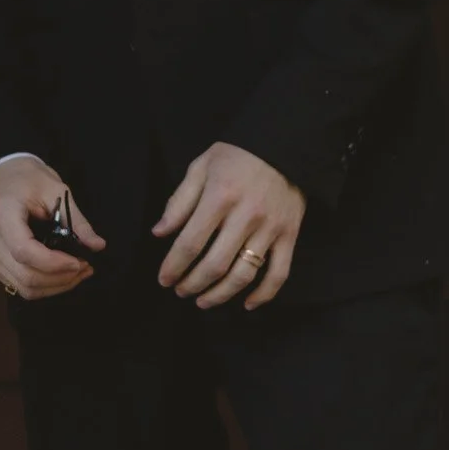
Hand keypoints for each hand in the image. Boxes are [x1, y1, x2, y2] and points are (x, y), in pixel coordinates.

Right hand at [0, 156, 104, 300]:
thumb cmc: (27, 179)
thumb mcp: (55, 189)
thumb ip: (77, 220)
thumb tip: (98, 246)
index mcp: (1, 214)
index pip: (24, 251)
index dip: (54, 264)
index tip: (80, 261)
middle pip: (25, 276)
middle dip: (61, 279)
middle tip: (85, 268)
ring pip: (23, 287)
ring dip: (55, 286)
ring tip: (77, 273)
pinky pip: (18, 285)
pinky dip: (43, 286)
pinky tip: (60, 274)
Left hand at [154, 142, 305, 309]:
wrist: (283, 145)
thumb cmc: (236, 155)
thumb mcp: (201, 167)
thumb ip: (179, 201)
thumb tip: (159, 233)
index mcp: (219, 197)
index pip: (190, 242)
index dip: (174, 266)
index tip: (163, 279)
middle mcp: (245, 216)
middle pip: (215, 265)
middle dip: (193, 284)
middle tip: (180, 292)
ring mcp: (270, 228)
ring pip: (244, 275)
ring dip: (221, 294)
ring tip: (204, 301)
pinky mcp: (289, 236)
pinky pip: (279, 274)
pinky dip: (263, 295)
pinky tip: (246, 304)